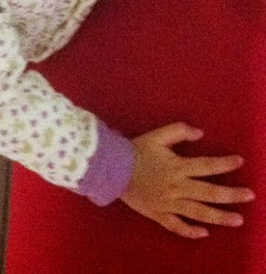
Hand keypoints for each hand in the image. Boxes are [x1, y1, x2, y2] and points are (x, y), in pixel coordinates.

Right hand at [120, 123, 254, 238]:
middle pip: (209, 193)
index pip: (207, 166)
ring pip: (199, 213)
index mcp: (178, 167)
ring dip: (220, 216)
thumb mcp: (157, 135)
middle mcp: (177, 187)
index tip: (240, 162)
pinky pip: (177, 226)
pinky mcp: (159, 214)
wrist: (112, 168)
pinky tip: (204, 233)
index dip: (225, 164)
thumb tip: (200, 134)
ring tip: (237, 219)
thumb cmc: (136, 150)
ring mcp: (169, 204)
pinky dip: (190, 231)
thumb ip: (179, 131)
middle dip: (231, 195)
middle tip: (250, 196)